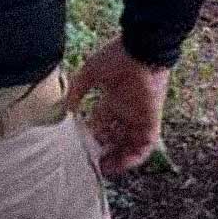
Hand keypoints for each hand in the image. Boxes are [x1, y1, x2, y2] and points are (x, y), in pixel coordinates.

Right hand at [66, 36, 168, 174]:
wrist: (142, 49)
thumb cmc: (118, 56)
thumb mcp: (91, 73)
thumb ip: (77, 90)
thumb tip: (67, 109)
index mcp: (112, 101)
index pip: (101, 126)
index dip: (92, 138)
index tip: (81, 148)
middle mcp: (125, 112)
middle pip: (115, 139)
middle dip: (104, 153)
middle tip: (92, 164)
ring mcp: (138, 117)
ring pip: (129, 145)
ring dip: (118, 159)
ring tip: (104, 169)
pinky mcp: (150, 121)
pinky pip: (145, 146)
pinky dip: (134, 157)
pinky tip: (120, 163)